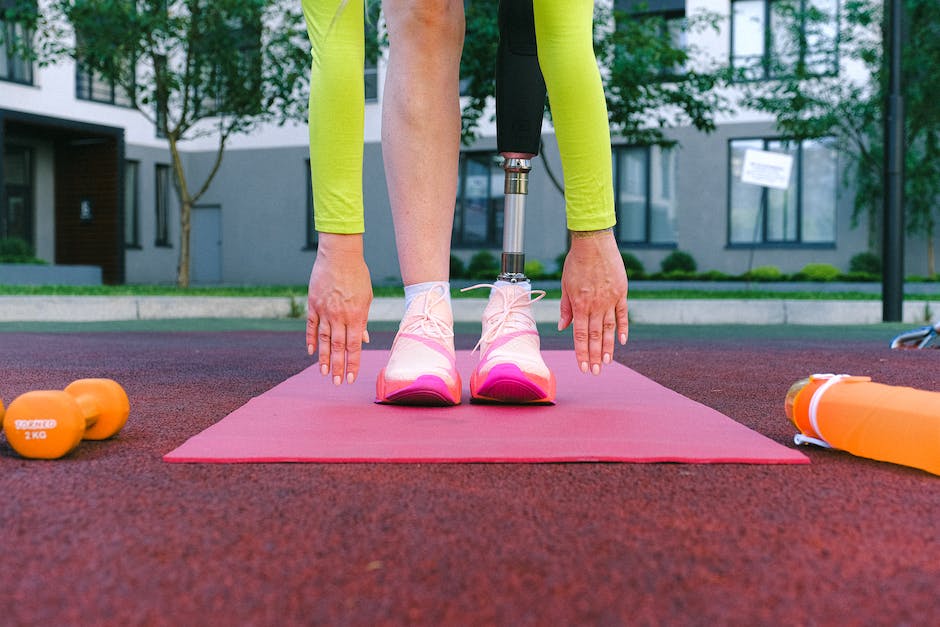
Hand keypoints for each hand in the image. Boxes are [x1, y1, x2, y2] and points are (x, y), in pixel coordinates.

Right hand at [306, 233, 372, 384]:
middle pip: (337, 347)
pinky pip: (310, 326)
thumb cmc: (358, 276)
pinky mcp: (313, 304)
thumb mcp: (366, 298)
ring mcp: (324, 311)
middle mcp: (339, 317)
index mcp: (356, 316)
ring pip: (323, 340)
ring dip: (323, 358)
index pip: (354, 346)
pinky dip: (310, 339)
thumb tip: (362, 339)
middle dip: (338, 367)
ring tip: (324, 373)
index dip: (353, 363)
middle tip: (337, 383)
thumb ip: (363, 321)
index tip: (351, 378)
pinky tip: (310, 352)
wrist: (340, 255)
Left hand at [558, 228, 628, 374]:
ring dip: (608, 347)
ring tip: (608, 362)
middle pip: (595, 336)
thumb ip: (566, 307)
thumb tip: (563, 327)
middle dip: (595, 355)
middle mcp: (596, 305)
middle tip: (596, 372)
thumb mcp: (565, 284)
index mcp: (580, 304)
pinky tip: (622, 342)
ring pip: (610, 329)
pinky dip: (623, 328)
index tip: (583, 366)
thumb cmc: (576, 261)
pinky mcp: (621, 292)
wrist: (594, 242)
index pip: (580, 335)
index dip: (581, 353)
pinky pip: (622, 314)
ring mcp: (610, 299)